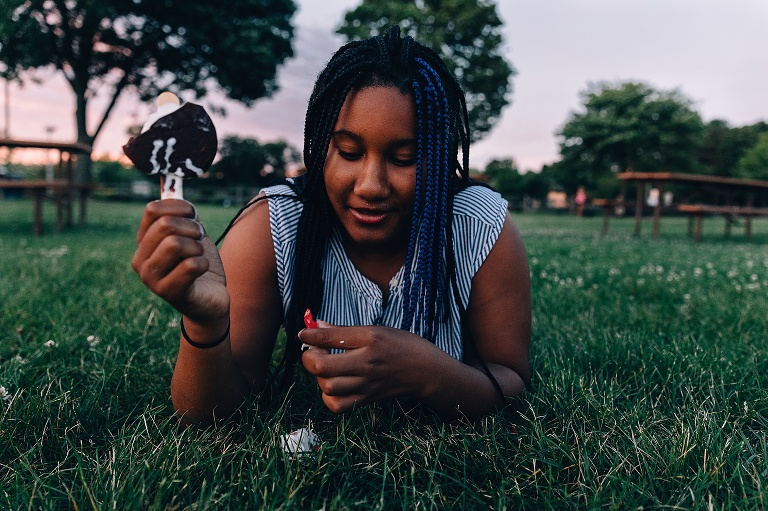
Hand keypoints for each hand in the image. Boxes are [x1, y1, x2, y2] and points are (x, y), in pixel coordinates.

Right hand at [131, 199, 229, 326]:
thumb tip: (172, 183)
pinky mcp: (168, 292)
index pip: (153, 210)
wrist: (210, 299)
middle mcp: (140, 260)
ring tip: (199, 256)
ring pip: (176, 244)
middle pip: (165, 226)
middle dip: (192, 228)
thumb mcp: (191, 235)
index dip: (179, 207)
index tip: (193, 216)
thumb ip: (182, 214)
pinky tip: (201, 272)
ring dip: (197, 247)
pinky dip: (204, 264)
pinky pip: (191, 265)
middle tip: (200, 239)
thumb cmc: (199, 265)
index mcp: (143, 243)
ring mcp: (151, 278)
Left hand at [298, 323, 435, 412]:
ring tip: (325, 368)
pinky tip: (333, 384)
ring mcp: (367, 383)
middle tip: (314, 352)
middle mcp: (367, 362)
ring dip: (319, 377)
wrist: (425, 370)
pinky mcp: (367, 398)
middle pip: (323, 366)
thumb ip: (344, 331)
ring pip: (327, 386)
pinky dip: (328, 396)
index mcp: (370, 339)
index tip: (303, 334)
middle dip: (310, 358)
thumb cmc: (400, 344)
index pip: (330, 337)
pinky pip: (337, 405)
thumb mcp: (375, 330)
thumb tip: (316, 325)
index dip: (309, 335)